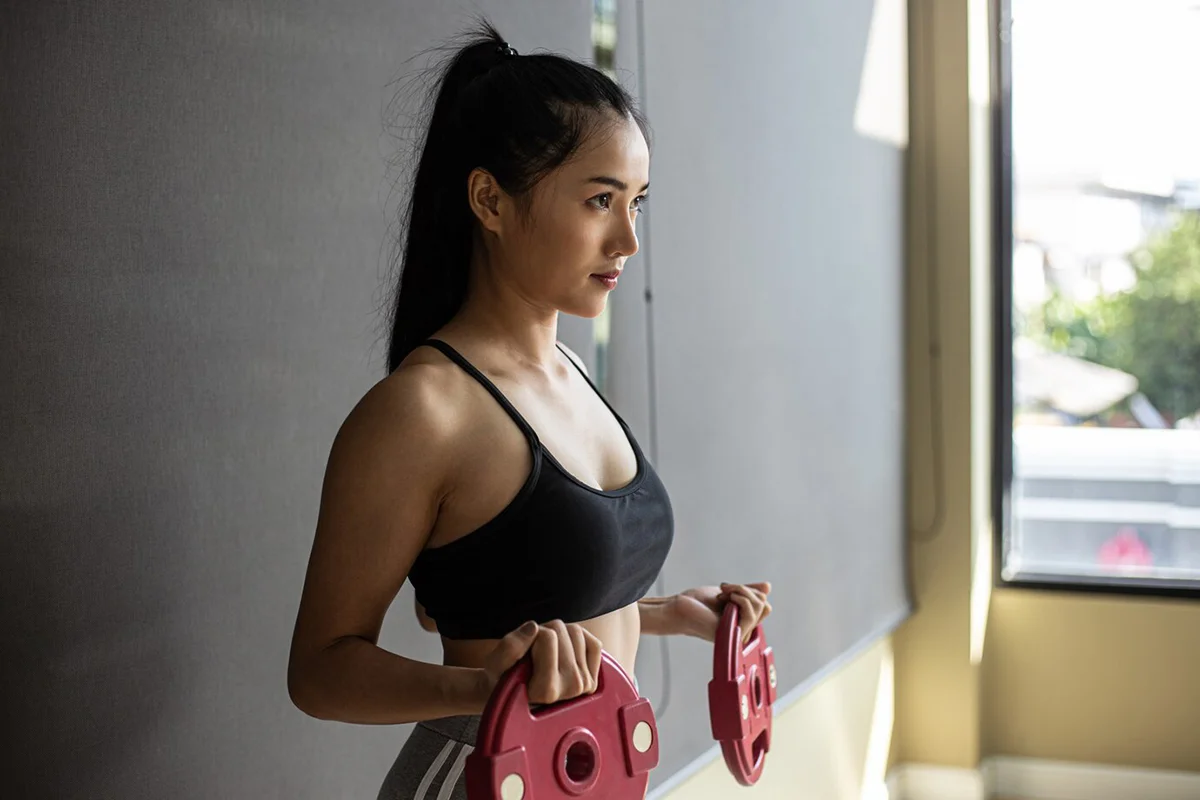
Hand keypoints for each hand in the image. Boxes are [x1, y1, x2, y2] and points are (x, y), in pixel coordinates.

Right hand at [481, 620, 602, 705]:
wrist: (513, 698)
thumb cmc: (501, 679)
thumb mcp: (494, 664)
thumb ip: (510, 646)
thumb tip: (535, 627)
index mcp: (546, 690)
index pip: (547, 637)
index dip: (529, 636)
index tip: (522, 655)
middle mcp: (570, 689)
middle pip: (561, 630)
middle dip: (543, 633)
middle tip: (531, 654)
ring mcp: (584, 685)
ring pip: (576, 632)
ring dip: (558, 636)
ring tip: (543, 656)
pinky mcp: (592, 681)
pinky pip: (593, 643)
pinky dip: (576, 641)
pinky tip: (561, 655)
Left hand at [670, 582, 771, 643]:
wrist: (678, 608)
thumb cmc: (698, 603)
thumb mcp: (728, 593)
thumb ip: (748, 592)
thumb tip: (768, 587)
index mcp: (743, 623)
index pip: (765, 606)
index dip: (750, 592)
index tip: (729, 589)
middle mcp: (743, 632)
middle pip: (765, 606)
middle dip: (746, 589)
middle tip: (724, 589)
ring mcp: (738, 634)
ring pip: (760, 606)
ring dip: (741, 591)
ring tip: (722, 593)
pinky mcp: (732, 633)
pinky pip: (750, 612)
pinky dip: (738, 596)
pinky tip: (721, 598)